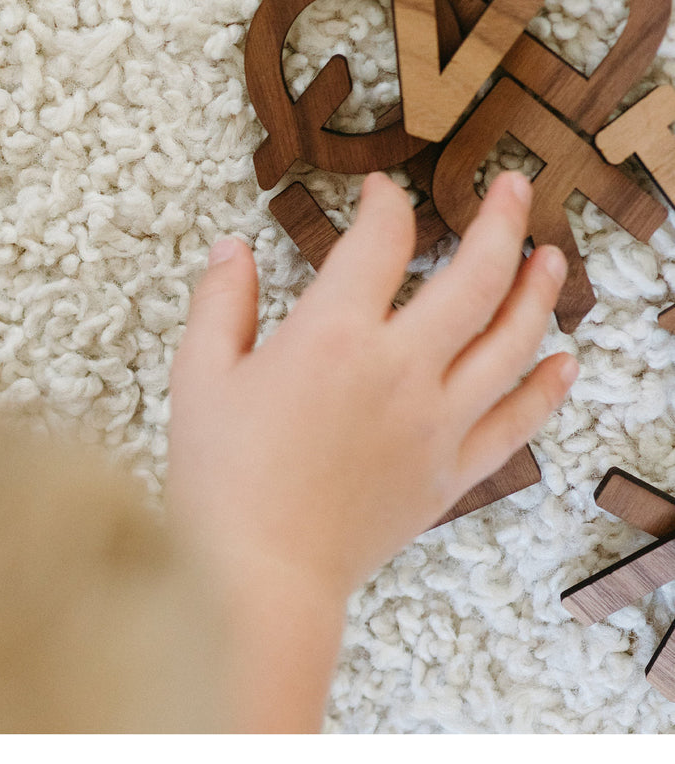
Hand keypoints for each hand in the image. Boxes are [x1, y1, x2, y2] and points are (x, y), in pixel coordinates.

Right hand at [167, 169, 576, 605]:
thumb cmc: (222, 477)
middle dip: (500, 220)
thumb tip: (232, 249)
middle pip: (476, 277)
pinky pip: (517, 421)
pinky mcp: (451, 472)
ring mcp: (437, 422)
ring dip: (538, 290)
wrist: (261, 576)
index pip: (380, 241)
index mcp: (334, 336)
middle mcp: (400, 369)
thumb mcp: (200, 376)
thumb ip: (221, 303)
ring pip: (512, 342)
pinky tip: (564, 360)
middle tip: (515, 187)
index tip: (382, 192)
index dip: (386, 204)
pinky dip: (547, 387)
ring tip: (551, 255)